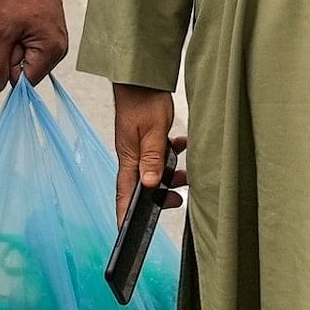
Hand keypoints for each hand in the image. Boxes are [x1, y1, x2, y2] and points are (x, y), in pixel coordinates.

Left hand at [0, 0, 68, 88]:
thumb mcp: (1, 31)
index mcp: (52, 51)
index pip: (26, 81)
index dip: (8, 68)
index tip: (5, 45)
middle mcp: (59, 49)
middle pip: (27, 70)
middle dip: (11, 54)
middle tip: (10, 29)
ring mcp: (56, 40)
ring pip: (26, 57)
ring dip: (14, 45)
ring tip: (15, 22)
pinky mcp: (50, 32)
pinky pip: (30, 45)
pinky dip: (19, 36)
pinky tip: (20, 19)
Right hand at [113, 86, 182, 217]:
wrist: (142, 76)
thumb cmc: (143, 100)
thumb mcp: (153, 131)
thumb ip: (153, 158)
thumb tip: (149, 185)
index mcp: (128, 158)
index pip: (123, 194)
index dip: (124, 215)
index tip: (127, 233)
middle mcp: (132, 156)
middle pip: (143, 186)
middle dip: (160, 195)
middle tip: (177, 200)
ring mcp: (139, 147)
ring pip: (154, 171)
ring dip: (170, 174)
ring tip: (186, 174)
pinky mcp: (148, 138)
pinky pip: (160, 155)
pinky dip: (172, 155)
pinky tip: (181, 146)